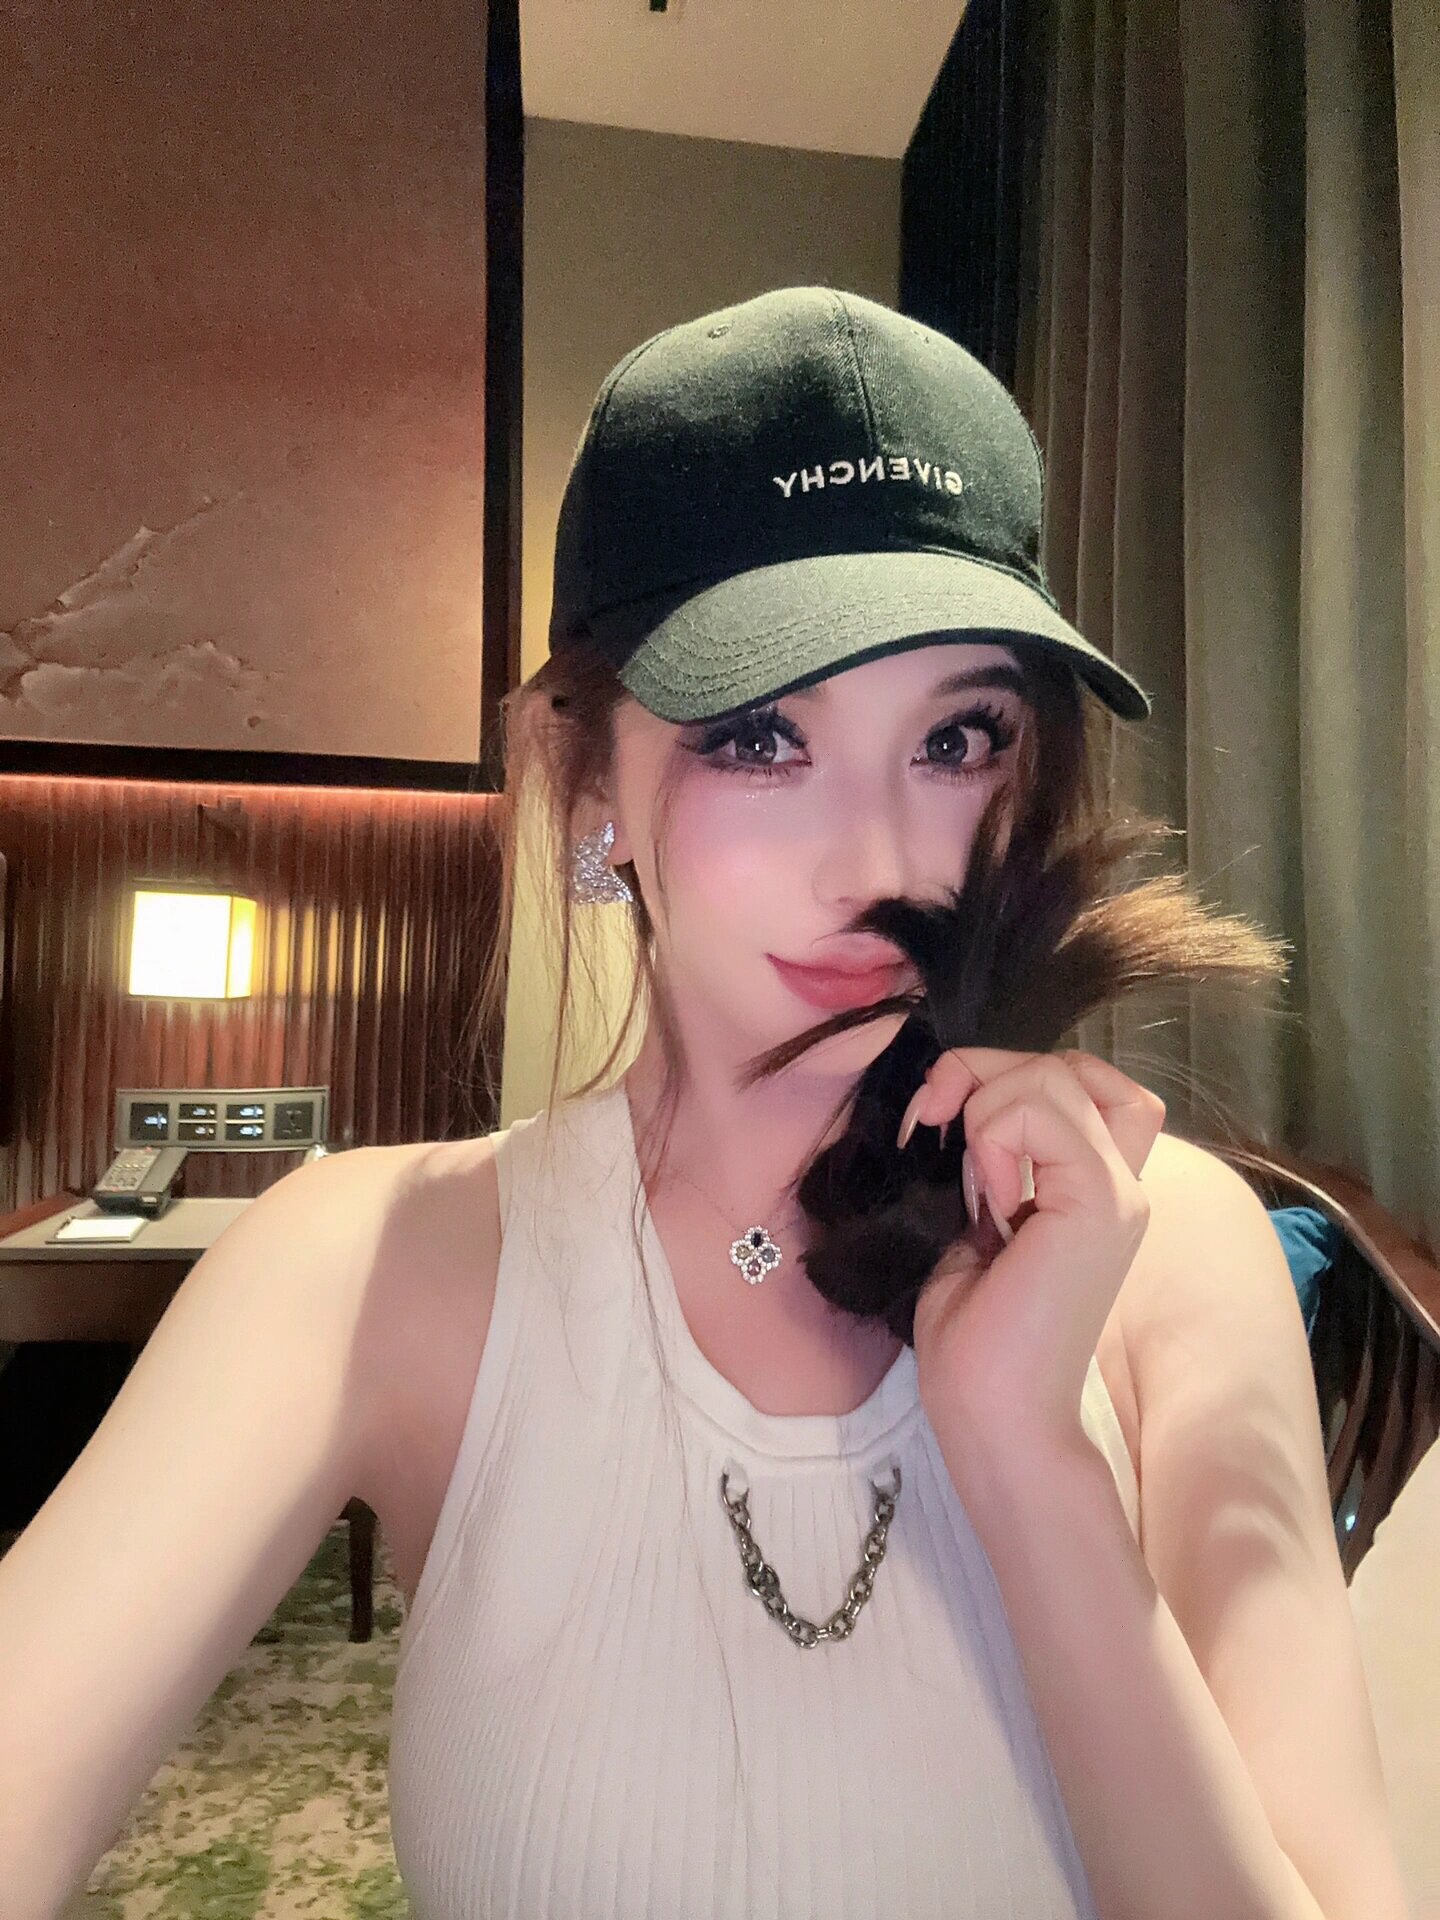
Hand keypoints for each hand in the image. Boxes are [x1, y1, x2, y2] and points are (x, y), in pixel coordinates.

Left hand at [900, 1047, 1164, 1447]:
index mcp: (1090, 1186)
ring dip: (985, 1106)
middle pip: (1069, 1064)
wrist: (992, 1414)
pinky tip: (991, 1201)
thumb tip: (957, 1097)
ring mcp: (1120, 1193)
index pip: (1084, 1080)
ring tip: (973, 1185)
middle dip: (984, 1072)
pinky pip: (1044, 1111)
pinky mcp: (1103, 1206)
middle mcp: (1119, 1182)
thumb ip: (987, 1157)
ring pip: (1055, 1073)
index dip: (1011, 1075)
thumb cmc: (973, 1338)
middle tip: (934, 1124)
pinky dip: (996, 1133)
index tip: (944, 1121)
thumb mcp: (969, 1220)